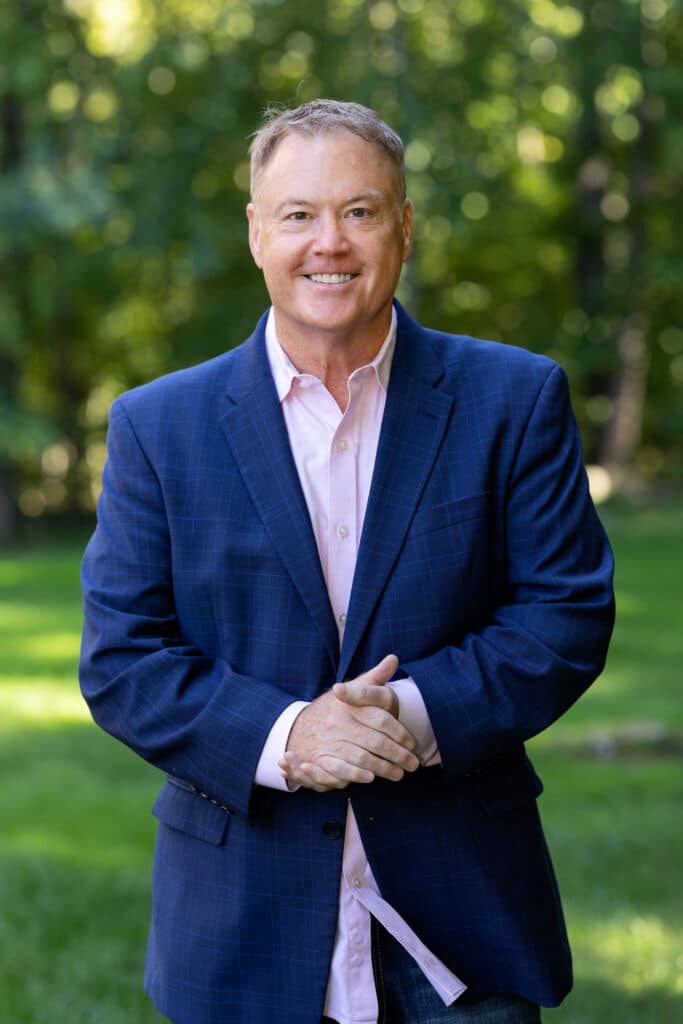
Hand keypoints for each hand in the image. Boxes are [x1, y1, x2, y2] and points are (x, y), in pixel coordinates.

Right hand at [279, 654, 419, 791]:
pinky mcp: (321, 758)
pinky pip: (340, 769)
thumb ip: (375, 677)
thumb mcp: (354, 688)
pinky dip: (356, 775)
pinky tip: (371, 778)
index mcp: (349, 705)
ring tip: (399, 774)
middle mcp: (338, 723)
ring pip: (361, 758)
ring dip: (383, 768)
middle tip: (412, 764)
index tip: (411, 744)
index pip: (380, 720)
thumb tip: (393, 659)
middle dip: (397, 755)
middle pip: (374, 742)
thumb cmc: (337, 708)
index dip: (399, 734)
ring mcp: (329, 741)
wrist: (302, 726)